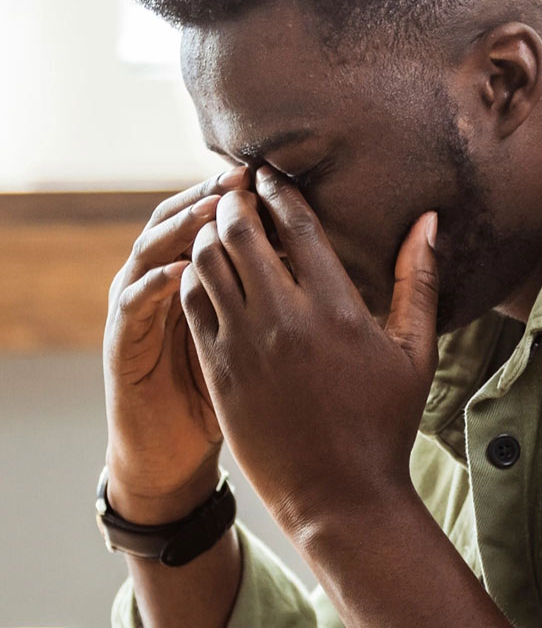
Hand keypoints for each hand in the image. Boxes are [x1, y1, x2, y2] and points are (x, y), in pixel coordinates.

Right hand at [103, 166, 249, 521]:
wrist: (173, 451)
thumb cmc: (230, 401)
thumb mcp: (258, 347)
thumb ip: (281, 303)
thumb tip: (330, 270)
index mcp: (210, 283)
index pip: (226, 225)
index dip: (251, 201)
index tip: (284, 180)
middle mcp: (170, 283)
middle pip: (188, 223)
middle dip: (216, 200)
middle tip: (247, 176)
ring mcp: (144, 311)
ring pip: (154, 250)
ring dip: (182, 227)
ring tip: (215, 207)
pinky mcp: (125, 344)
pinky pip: (135, 305)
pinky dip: (154, 284)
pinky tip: (182, 270)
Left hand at [178, 168, 439, 540]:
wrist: (340, 496)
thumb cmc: (385, 424)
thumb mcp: (415, 353)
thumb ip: (418, 281)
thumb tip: (428, 221)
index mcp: (336, 310)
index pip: (296, 224)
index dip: (279, 190)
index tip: (271, 173)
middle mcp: (283, 320)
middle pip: (239, 232)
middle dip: (235, 202)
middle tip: (238, 191)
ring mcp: (243, 346)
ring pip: (205, 263)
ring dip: (209, 236)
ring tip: (221, 228)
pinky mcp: (217, 371)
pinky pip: (190, 304)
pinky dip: (193, 277)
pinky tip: (207, 273)